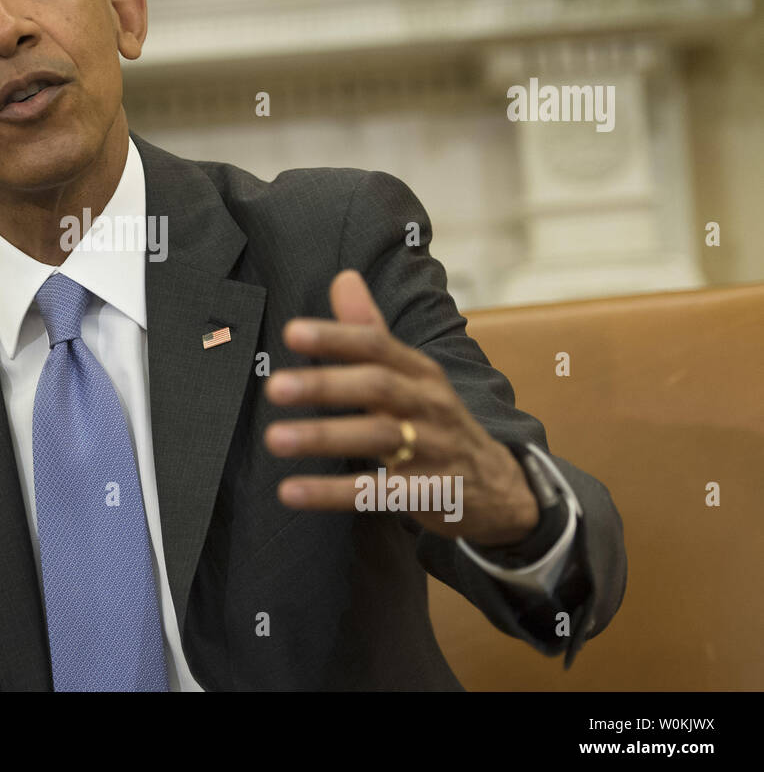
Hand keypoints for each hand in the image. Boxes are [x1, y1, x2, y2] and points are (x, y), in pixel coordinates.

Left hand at [263, 269, 538, 545]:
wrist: (497, 486)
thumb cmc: (434, 420)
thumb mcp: (411, 373)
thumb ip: (370, 330)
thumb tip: (342, 278)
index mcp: (419, 371)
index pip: (377, 345)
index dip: (336, 337)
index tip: (291, 332)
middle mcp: (429, 404)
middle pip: (378, 388)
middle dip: (325, 385)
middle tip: (274, 387)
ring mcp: (434, 449)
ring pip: (379, 438)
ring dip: (325, 437)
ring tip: (275, 438)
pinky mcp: (432, 493)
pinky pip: (379, 493)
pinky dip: (334, 492)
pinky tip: (292, 492)